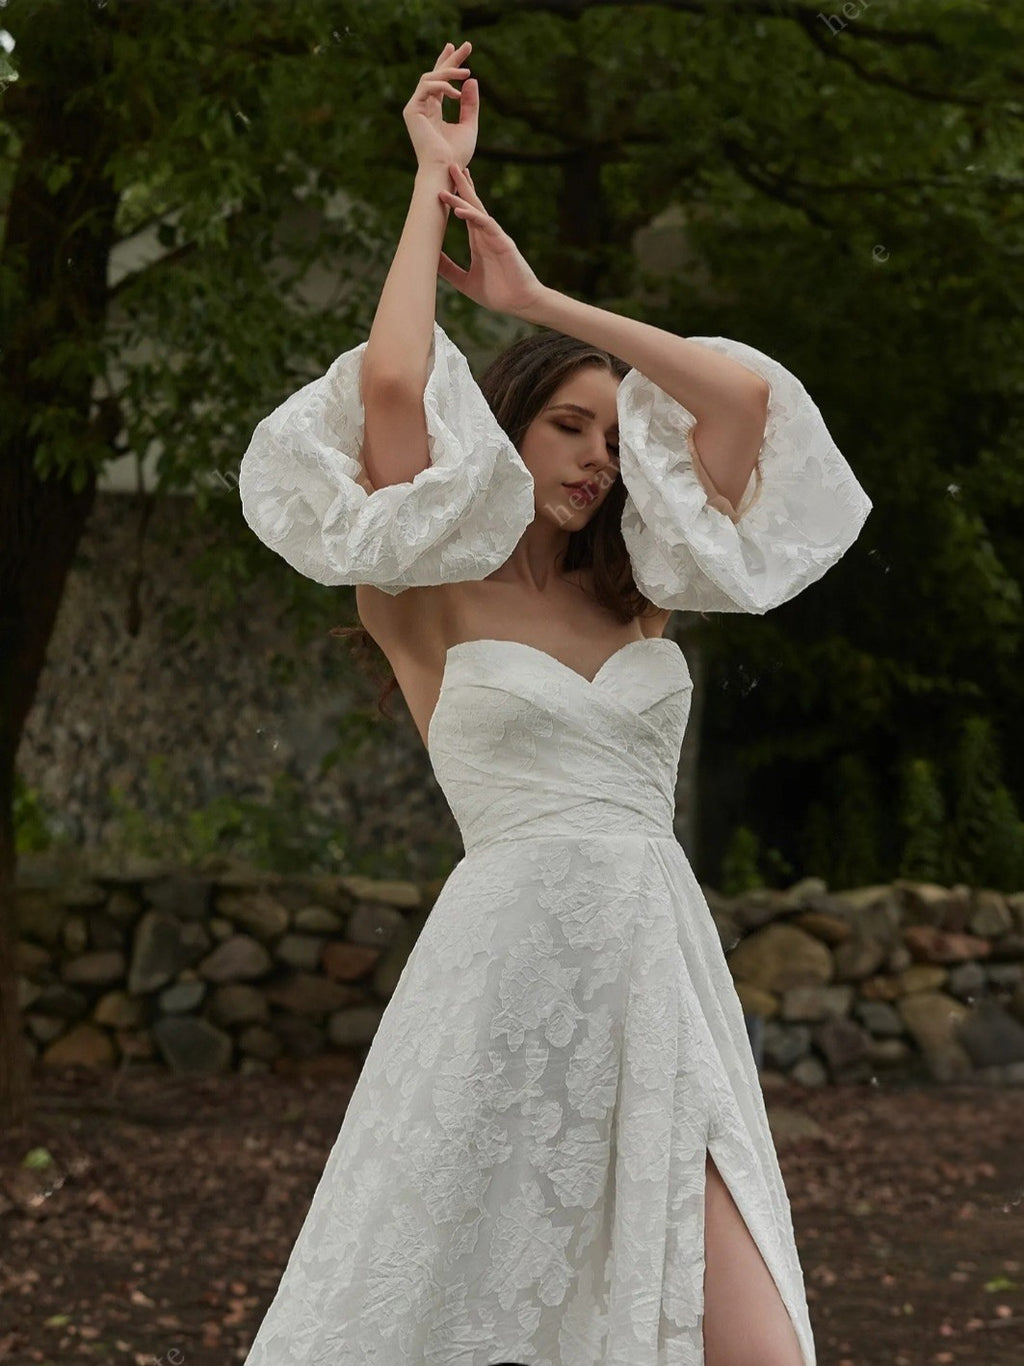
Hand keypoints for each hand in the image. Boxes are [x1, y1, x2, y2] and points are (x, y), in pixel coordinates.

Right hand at [403, 40, 478, 169]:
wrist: (443, 169)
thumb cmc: (455, 155)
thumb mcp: (468, 125)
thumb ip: (470, 104)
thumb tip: (471, 78)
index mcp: (433, 110)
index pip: (440, 82)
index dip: (450, 64)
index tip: (461, 49)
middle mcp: (422, 106)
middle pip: (435, 74)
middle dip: (451, 58)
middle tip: (467, 45)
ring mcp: (415, 108)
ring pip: (430, 77)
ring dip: (449, 72)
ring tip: (466, 72)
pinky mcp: (411, 110)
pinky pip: (427, 87)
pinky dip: (443, 87)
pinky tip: (457, 94)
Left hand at [437, 164, 545, 318]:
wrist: (521, 304)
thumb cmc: (498, 294)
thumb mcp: (464, 282)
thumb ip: (449, 270)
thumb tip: (428, 261)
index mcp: (479, 241)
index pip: (467, 212)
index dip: (457, 196)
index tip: (445, 181)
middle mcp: (487, 234)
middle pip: (473, 203)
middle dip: (461, 184)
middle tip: (449, 164)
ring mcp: (496, 236)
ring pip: (477, 209)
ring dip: (464, 193)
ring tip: (452, 176)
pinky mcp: (503, 242)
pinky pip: (486, 225)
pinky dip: (473, 216)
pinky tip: (459, 209)